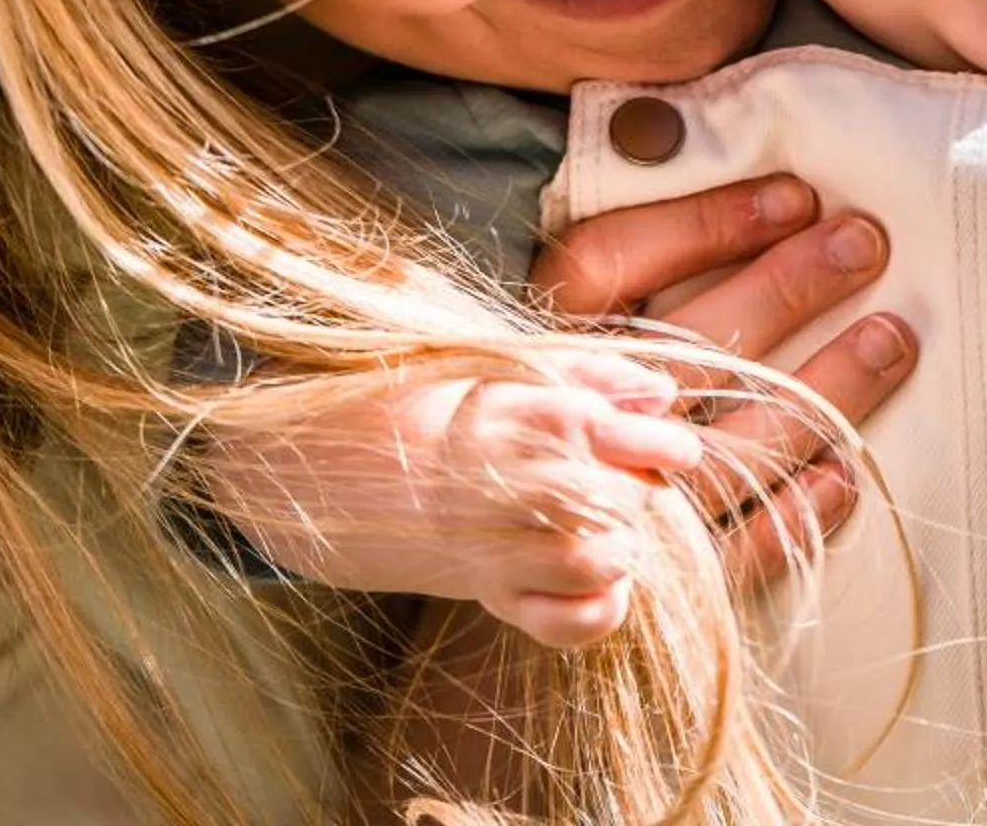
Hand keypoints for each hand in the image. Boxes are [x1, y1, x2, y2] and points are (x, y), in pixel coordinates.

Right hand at [193, 348, 701, 646]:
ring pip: (601, 561)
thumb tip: (664, 393)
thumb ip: (589, 372)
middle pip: (624, 500)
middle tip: (621, 483)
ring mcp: (496, 543)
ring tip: (604, 531)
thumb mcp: (498, 364)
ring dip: (620, 549)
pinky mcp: (484, 590)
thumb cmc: (419, 403)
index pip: (626, 433)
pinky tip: (593, 585)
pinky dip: (595, 610)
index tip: (670, 447)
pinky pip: (567, 622)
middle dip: (638, 494)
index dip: (660, 445)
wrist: (316, 464)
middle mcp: (516, 480)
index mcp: (526, 413)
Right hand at [533, 174, 919, 586]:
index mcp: (541, 348)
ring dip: (823, 390)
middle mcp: (577, 423)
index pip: (615, 263)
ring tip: (892, 339)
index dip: (709, 223)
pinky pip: (733, 550)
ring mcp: (618, 506)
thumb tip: (741, 197)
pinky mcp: (655, 582)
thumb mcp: (565, 332)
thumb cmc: (542, 418)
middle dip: (789, 286)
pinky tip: (847, 468)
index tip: (798, 195)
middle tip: (864, 243)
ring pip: (732, 446)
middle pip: (690, 345)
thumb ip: (628, 270)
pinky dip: (794, 511)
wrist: (478, 553)